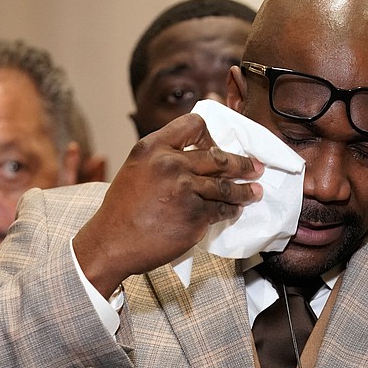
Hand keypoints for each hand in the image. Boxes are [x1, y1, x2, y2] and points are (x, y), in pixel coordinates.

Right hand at [73, 113, 262, 296]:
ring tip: (255, 191)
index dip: (210, 135)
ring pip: (226, 187)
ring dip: (245, 190)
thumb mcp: (137, 168)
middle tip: (255, 167)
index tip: (219, 146)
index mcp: (153, 147)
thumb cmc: (124, 208)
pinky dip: (231, 210)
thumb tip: (200, 151)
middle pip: (219, 157)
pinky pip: (222, 210)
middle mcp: (171, 165)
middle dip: (243, 164)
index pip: (194, 125)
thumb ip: (164, 156)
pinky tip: (236, 210)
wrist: (113, 242)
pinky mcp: (195, 216)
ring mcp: (185, 191)